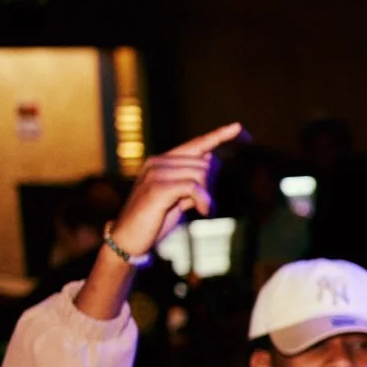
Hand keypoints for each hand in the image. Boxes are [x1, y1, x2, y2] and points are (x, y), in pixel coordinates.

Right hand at [105, 123, 241, 259]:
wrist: (128, 239)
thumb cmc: (156, 220)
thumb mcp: (179, 199)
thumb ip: (192, 182)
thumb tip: (212, 164)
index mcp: (163, 161)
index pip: (196, 144)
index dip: (218, 136)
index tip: (238, 127)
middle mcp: (158, 162)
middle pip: (205, 162)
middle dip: (211, 185)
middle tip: (202, 204)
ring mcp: (156, 172)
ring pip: (201, 173)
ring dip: (207, 195)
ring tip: (198, 209)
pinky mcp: (157, 187)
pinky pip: (193, 187)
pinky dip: (203, 200)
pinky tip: (202, 211)